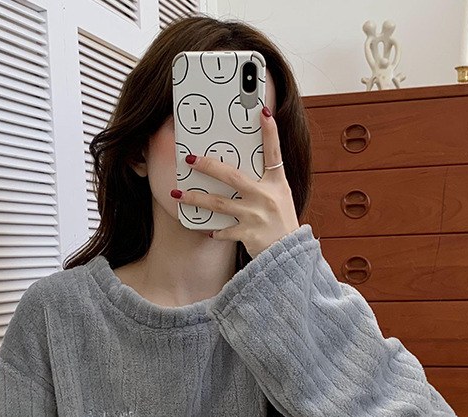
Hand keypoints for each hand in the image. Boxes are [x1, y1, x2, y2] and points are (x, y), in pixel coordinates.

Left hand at [172, 106, 299, 258]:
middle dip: (208, 166)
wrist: (289, 253)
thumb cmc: (282, 222)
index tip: (263, 114)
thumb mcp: (280, 196)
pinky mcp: (248, 234)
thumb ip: (264, 182)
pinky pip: (223, 230)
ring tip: (178, 194)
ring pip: (218, 203)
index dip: (270, 133)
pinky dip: (214, 230)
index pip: (274, 153)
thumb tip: (237, 170)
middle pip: (232, 176)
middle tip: (190, 160)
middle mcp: (266, 196)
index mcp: (276, 183)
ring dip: (195, 199)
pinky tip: (206, 229)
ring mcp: (255, 215)